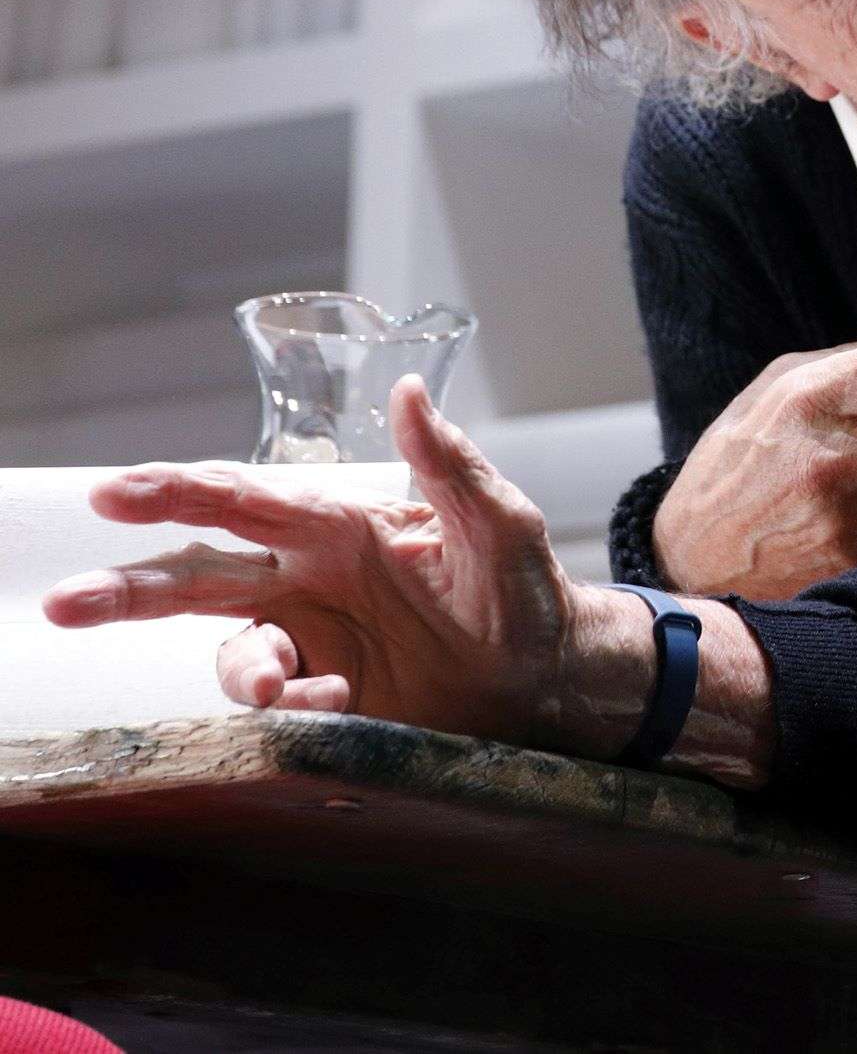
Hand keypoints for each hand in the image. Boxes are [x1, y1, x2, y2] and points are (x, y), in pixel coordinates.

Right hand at [43, 376, 592, 747]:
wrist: (544, 674)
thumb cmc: (522, 590)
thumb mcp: (499, 523)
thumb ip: (450, 464)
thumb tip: (409, 391)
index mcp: (338, 525)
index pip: (242, 500)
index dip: (175, 492)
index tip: (112, 494)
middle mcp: (306, 578)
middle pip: (196, 576)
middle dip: (127, 589)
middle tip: (68, 603)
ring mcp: (310, 639)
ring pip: (230, 650)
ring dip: (240, 671)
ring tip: (277, 689)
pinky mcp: (324, 694)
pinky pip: (280, 703)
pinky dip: (297, 708)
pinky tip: (342, 705)